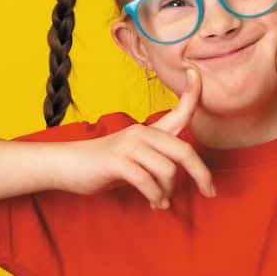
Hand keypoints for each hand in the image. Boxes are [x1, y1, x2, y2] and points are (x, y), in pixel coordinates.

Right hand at [57, 68, 215, 208]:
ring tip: (162, 201)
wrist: (66, 166)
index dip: (191, 91)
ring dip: (168, 192)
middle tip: (209, 192)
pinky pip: (148, 182)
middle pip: (184, 151)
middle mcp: (141, 133)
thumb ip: (158, 160)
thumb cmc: (104, 165)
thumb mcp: (134, 157)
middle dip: (201, 174)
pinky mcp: (118, 161)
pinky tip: (155, 204)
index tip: (195, 71)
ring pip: (168, 170)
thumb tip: (186, 177)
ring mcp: (129, 146)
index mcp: (149, 131)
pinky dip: (156, 197)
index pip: (178, 110)